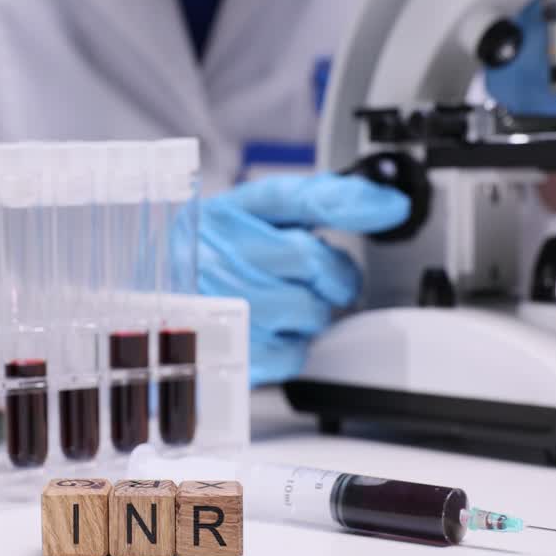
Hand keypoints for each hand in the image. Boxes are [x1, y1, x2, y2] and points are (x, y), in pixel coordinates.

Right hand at [197, 173, 409, 385]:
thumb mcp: (259, 213)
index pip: (295, 199)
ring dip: (309, 310)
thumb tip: (385, 203)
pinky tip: (270, 328)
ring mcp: (223, 311)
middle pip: (312, 262)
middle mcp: (218, 259)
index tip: (392, 207)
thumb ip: (321, 199)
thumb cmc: (217, 256)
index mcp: (225, 216)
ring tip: (281, 300)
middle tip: (311, 274)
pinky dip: (292, 344)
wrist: (163, 306)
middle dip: (327, 272)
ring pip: (310, 310)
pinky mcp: (231, 356)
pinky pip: (294, 352)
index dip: (350, 202)